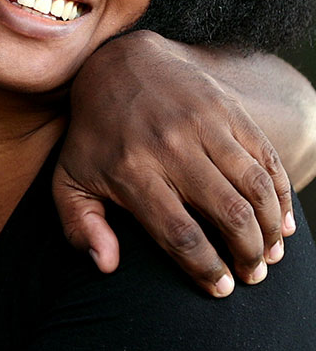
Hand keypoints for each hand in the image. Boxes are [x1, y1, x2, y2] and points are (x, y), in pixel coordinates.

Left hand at [52, 31, 293, 297]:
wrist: (116, 64)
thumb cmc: (94, 131)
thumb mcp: (69, 176)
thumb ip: (79, 224)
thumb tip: (105, 266)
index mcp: (131, 170)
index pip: (180, 235)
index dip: (207, 270)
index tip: (221, 286)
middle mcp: (170, 146)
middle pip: (228, 216)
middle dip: (248, 255)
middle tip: (251, 273)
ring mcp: (202, 123)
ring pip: (253, 188)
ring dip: (270, 228)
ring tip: (269, 252)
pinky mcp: (225, 107)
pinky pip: (265, 157)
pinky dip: (281, 193)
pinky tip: (281, 218)